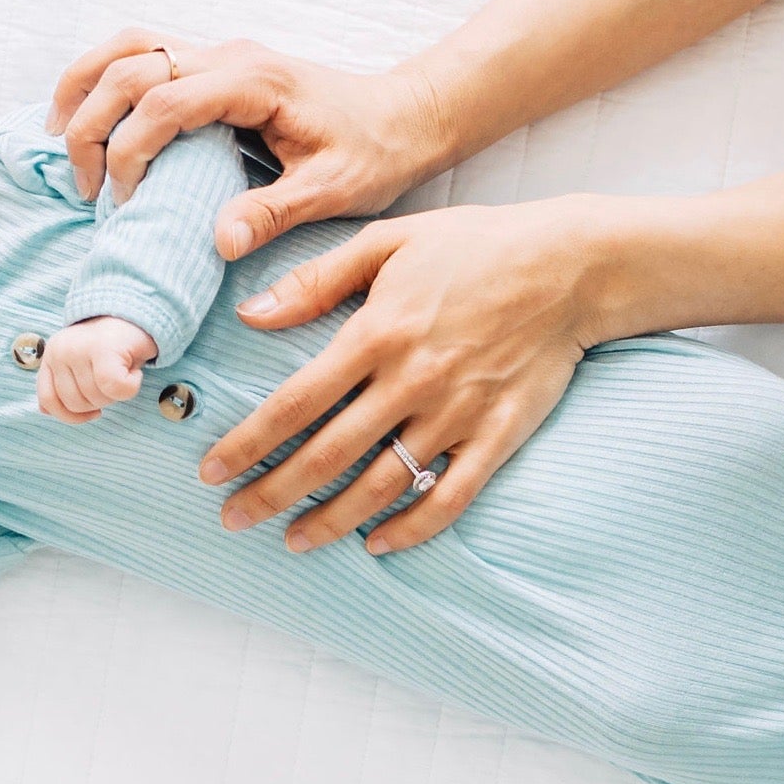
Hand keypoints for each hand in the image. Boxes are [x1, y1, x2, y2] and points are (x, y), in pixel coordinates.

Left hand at [36, 317, 158, 423]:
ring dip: (117, 395)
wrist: (138, 315)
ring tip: (123, 372)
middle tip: (113, 381)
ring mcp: (79, 348)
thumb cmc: (112, 347)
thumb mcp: (80, 366)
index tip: (92, 412)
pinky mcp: (103, 348)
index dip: (71, 415)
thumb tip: (45, 410)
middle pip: (76, 403)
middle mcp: (60, 351)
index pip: (48, 400)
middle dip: (100, 402)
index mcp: (51, 356)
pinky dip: (130, 387)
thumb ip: (61, 385)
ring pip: (96, 397)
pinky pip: (114, 387)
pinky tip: (134, 374)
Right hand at [45, 29, 453, 257]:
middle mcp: (230, 55)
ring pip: (127, 45)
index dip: (130, 150)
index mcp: (255, 82)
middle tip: (88, 189)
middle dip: (91, 124)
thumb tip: (219, 241)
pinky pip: (142, 52)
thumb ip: (274, 213)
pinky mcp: (215, 63)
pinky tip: (88, 117)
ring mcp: (219, 52)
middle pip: (129, 65)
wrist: (404, 116)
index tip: (125, 202)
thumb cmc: (373, 153)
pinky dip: (104, 77)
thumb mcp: (332, 192)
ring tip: (61, 142)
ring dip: (84, 87)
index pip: (164, 100)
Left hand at [197, 196, 625, 555]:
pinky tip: (378, 543)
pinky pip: (449, 497)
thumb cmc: (476, 246)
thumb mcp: (388, 241)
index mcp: (376, 332)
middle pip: (326, 454)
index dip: (246, 443)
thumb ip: (316, 280)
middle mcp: (411, 381)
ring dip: (331, 520)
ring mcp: (456, 414)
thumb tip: (251, 314)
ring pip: (380, 484)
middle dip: (272, 492)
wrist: (573, 265)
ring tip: (294, 539)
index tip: (210, 471)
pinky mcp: (497, 436)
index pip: (293, 403)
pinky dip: (411, 528)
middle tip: (233, 519)